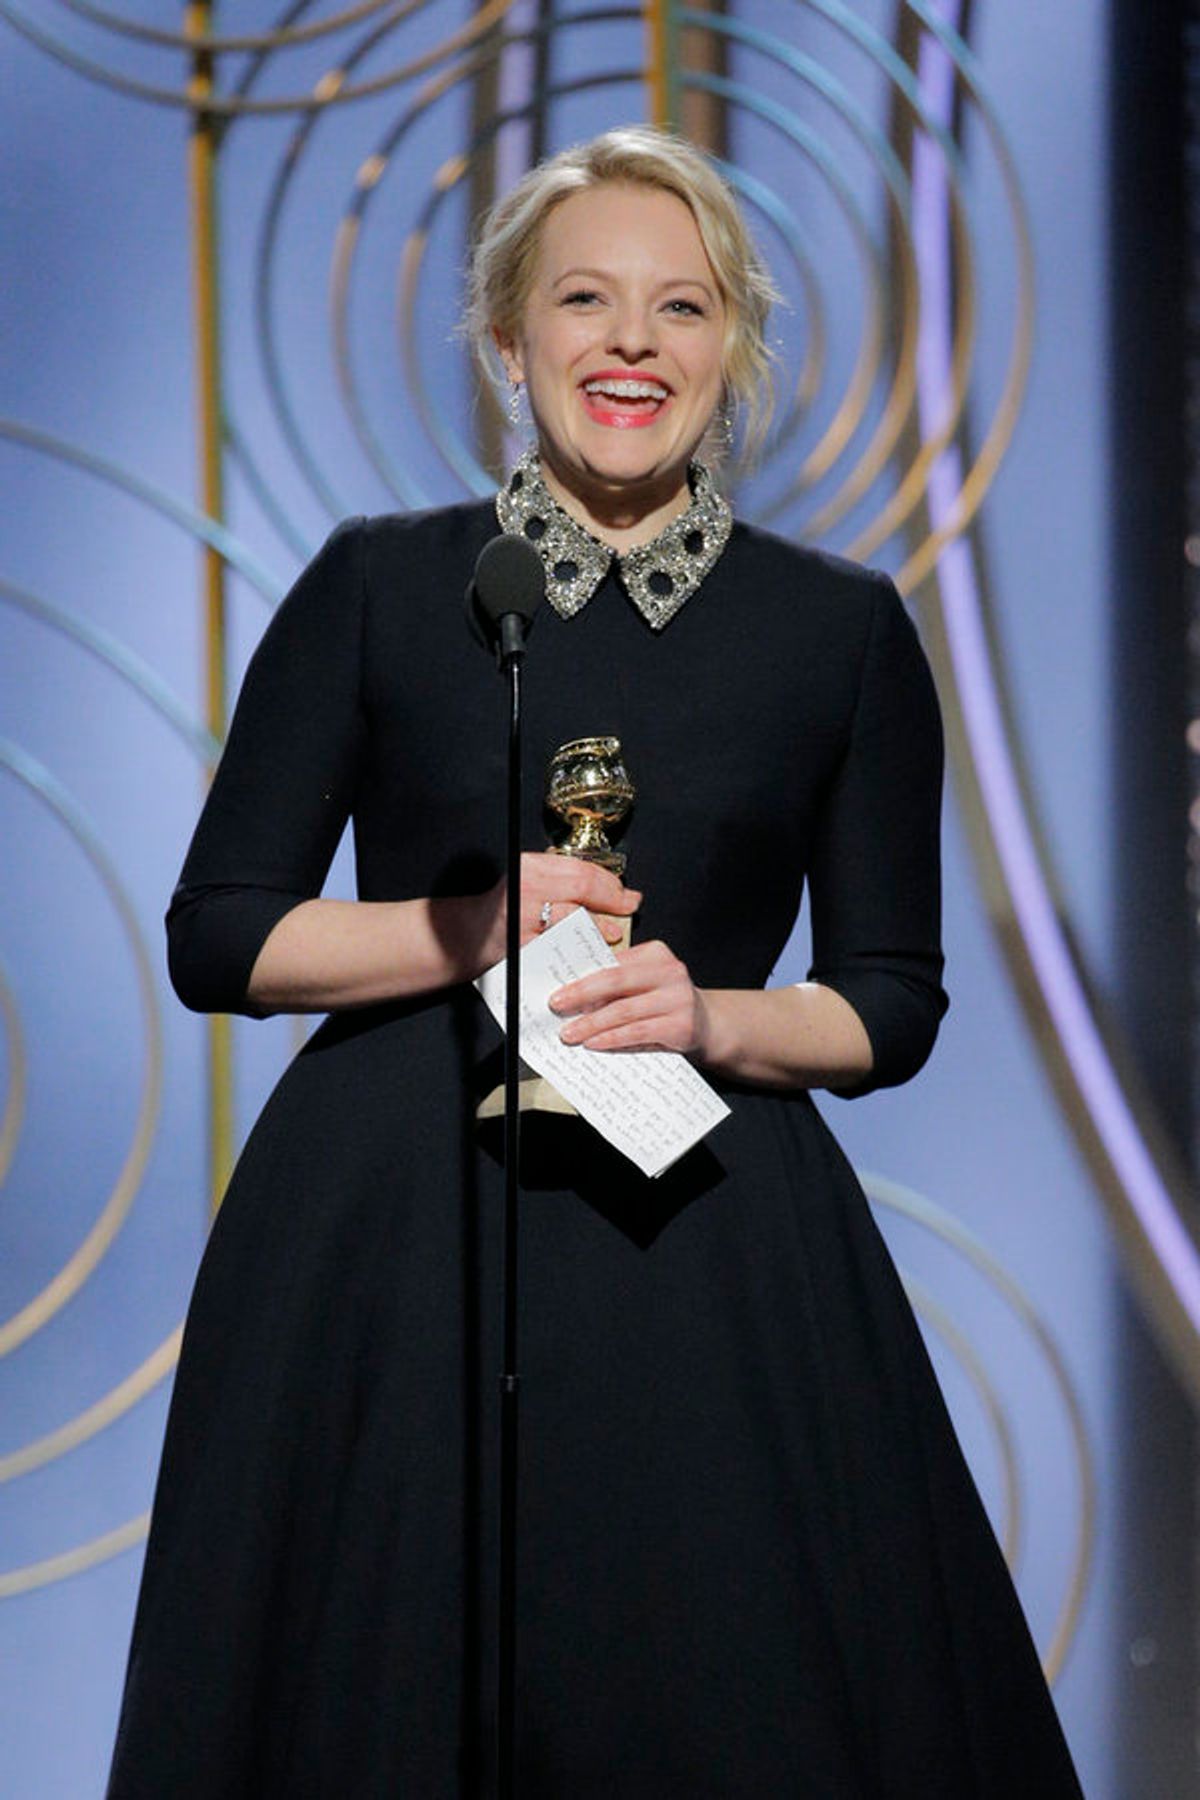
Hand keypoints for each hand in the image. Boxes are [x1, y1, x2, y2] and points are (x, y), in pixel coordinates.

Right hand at [469, 851, 641, 973]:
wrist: (469, 936)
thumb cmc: (505, 911)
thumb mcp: (530, 884)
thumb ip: (561, 882)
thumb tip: (607, 887)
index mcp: (530, 866)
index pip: (580, 868)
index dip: (608, 880)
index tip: (623, 890)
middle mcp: (526, 886)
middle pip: (583, 888)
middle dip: (613, 899)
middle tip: (628, 906)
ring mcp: (524, 915)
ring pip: (574, 916)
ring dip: (600, 925)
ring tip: (613, 931)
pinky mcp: (523, 942)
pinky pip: (561, 944)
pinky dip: (581, 947)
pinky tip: (592, 950)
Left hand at [549, 939, 710, 1057]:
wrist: (708, 1026)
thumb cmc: (665, 1004)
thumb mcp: (645, 983)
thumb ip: (617, 982)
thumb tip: (572, 995)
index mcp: (656, 954)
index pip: (612, 964)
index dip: (582, 978)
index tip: (557, 990)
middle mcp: (670, 971)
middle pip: (615, 981)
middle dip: (581, 995)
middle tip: (556, 1007)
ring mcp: (678, 999)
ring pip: (623, 1011)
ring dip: (591, 1023)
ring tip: (570, 1033)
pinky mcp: (681, 1026)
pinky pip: (637, 1032)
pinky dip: (612, 1039)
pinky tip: (594, 1043)